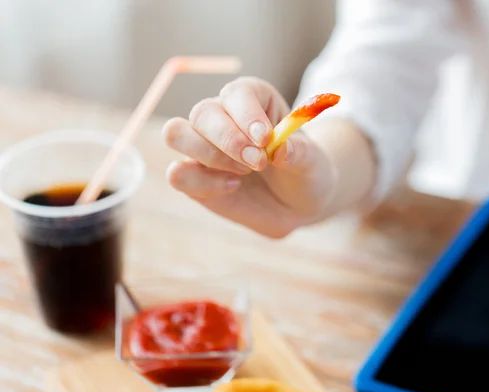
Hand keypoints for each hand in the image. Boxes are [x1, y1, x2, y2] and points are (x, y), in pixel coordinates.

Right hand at [162, 77, 336, 237]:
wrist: (297, 202)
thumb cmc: (304, 171)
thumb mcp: (313, 162)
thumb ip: (299, 153)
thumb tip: (279, 149)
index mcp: (253, 99)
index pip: (237, 93)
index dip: (247, 113)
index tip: (266, 139)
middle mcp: (221, 115)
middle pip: (202, 112)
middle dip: (229, 139)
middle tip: (258, 163)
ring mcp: (202, 145)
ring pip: (176, 133)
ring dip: (207, 155)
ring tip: (243, 173)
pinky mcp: (192, 175)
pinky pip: (177, 174)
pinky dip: (202, 184)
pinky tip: (232, 187)